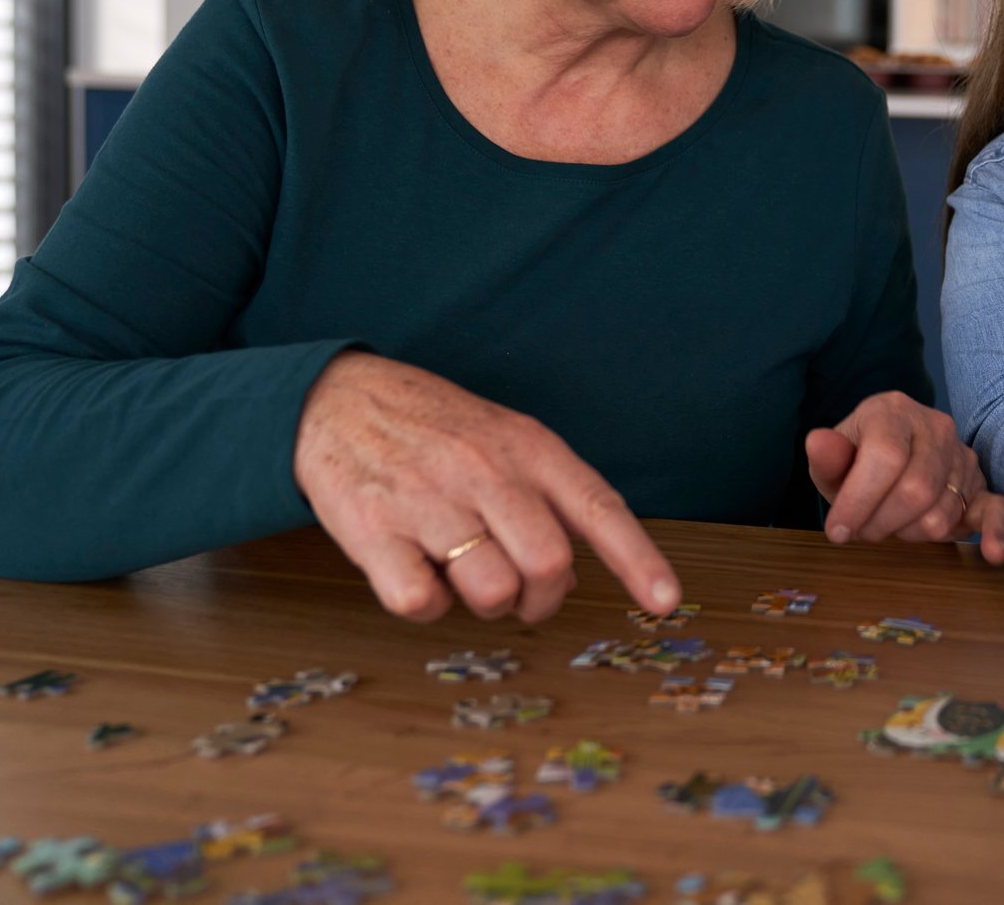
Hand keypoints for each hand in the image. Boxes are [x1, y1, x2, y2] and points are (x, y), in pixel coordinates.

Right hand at [293, 351, 680, 624]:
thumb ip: (547, 494)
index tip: (664, 602)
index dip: (637, 559)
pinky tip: (418, 573)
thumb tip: (576, 569)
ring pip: (490, 590)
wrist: (338, 398)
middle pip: (548, 563)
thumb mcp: (505, 437)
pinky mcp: (373, 531)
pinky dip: (426, 605)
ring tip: (464, 575)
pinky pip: (421, 602)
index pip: (597, 506)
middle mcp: (484, 471)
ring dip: (485, 604)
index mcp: (527, 447)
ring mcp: (428, 501)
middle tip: (521, 596)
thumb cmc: (434, 428)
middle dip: (542, 598)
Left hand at [803, 391, 1003, 564]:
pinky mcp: (981, 486)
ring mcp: (963, 457)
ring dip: (910, 534)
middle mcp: (936, 427)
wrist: (894, 456)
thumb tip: (818, 442)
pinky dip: (998, 533)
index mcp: (894, 411)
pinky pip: (999, 509)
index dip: (859, 501)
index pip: (886, 458)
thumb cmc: (859, 461)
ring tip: (892, 525)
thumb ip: (827, 456)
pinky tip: (993, 553)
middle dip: (882, 523)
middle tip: (864, 531)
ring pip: (941, 513)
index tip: (837, 531)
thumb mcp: (834, 459)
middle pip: (916, 490)